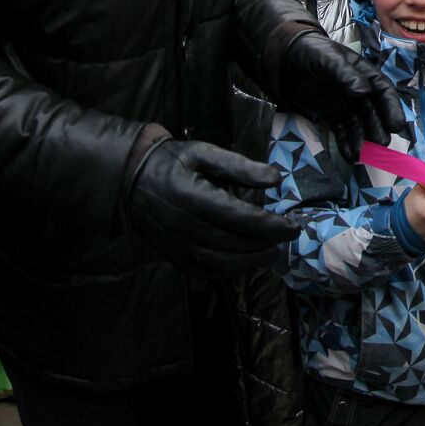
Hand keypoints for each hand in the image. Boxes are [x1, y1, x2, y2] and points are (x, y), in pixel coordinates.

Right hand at [123, 126, 297, 276]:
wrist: (128, 179)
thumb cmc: (172, 161)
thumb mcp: (204, 153)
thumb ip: (240, 167)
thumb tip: (276, 179)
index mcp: (196, 198)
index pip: (244, 219)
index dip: (273, 226)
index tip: (296, 226)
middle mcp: (186, 226)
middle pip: (237, 243)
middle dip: (268, 244)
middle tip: (288, 237)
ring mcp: (178, 245)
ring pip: (223, 262)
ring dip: (252, 261)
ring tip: (272, 253)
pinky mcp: (173, 256)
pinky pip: (205, 271)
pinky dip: (229, 272)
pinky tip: (245, 264)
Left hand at [276, 28, 405, 162]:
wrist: (285, 59)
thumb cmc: (312, 52)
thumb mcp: (329, 58)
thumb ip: (346, 74)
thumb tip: (364, 92)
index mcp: (365, 75)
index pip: (384, 93)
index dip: (392, 109)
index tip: (397, 126)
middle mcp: (359, 92)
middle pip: (374, 113)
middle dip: (378, 129)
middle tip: (381, 145)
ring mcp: (346, 105)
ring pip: (359, 125)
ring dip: (362, 140)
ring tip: (361, 155)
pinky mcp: (331, 115)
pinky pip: (342, 131)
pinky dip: (346, 143)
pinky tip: (348, 156)